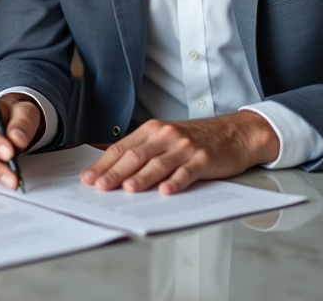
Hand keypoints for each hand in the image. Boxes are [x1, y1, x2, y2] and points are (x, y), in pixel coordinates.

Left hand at [81, 111, 279, 194]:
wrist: (235, 132)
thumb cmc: (197, 139)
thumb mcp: (166, 137)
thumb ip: (143, 149)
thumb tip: (113, 169)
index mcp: (152, 130)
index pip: (121, 148)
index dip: (103, 164)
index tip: (88, 178)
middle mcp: (166, 136)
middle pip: (135, 156)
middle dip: (114, 173)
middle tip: (100, 187)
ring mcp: (185, 147)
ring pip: (158, 164)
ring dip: (142, 178)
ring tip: (127, 189)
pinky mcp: (203, 159)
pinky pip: (187, 172)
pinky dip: (176, 182)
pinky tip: (166, 191)